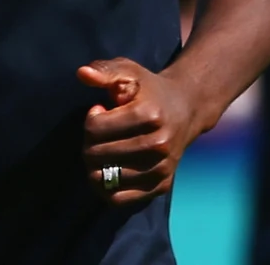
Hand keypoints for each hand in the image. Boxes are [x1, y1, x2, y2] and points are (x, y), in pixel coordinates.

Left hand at [77, 58, 203, 205]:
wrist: (187, 109)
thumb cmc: (150, 90)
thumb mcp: (129, 71)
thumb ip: (105, 70)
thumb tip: (82, 73)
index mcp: (149, 115)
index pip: (95, 127)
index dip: (90, 119)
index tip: (101, 111)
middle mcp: (159, 145)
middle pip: (96, 154)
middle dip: (88, 143)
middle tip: (99, 134)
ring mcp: (161, 168)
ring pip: (104, 178)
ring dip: (95, 165)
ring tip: (104, 150)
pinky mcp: (161, 186)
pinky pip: (119, 199)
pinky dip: (105, 189)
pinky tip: (107, 170)